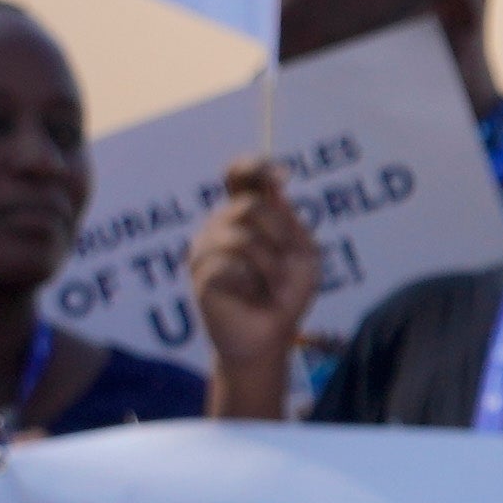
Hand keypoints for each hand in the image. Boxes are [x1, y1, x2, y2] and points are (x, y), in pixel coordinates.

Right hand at [184, 160, 316, 403]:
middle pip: (249, 206)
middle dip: (280, 234)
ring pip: (241, 238)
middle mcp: (221, 225)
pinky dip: (252, 283)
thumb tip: (274, 186)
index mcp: (245, 214)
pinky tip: (250, 296)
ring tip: (272, 286)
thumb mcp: (302, 253)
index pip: (239, 175)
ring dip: (271, 266)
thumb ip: (289, 221)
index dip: (255, 167)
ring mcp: (205, 248)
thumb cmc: (287, 294)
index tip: (284, 175)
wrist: (271, 336)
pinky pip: (229, 266)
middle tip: (289, 260)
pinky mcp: (200, 275)